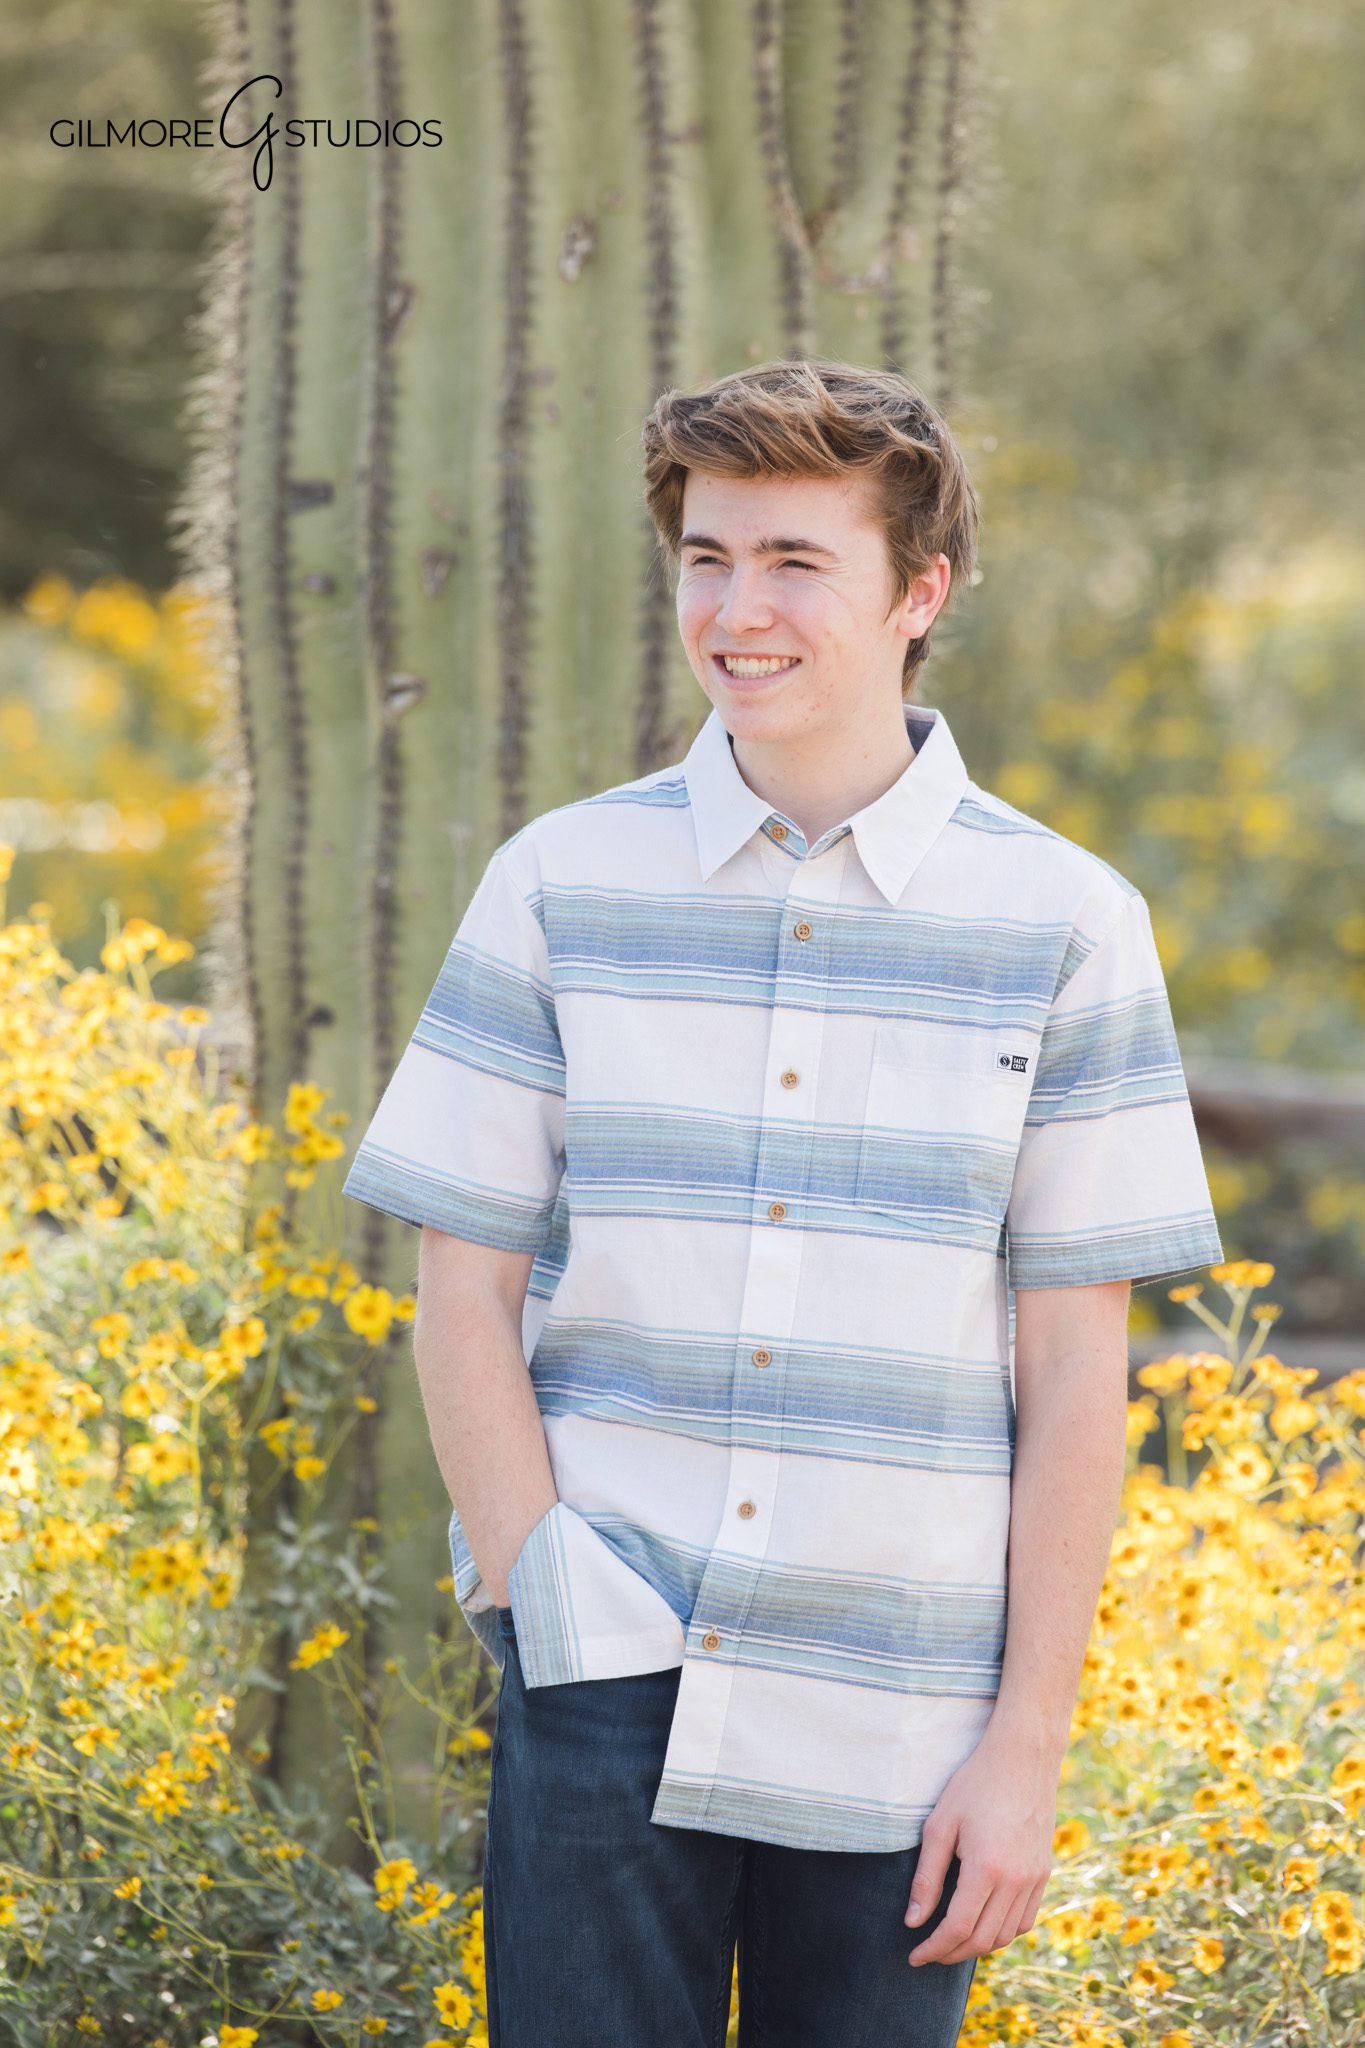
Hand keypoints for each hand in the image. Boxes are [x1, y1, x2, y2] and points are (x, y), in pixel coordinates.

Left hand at [903, 1730, 1057, 1966]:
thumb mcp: (940, 1824)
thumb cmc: (975, 1784)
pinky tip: (984, 1924)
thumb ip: (926, 1877)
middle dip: (951, 1953)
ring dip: (977, 1946)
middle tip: (928, 1951)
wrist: (1023, 1758)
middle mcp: (1016, 1880)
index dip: (934, 1948)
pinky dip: (1003, 1932)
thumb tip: (913, 1920)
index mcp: (986, 1868)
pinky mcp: (1044, 1873)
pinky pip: (1025, 1920)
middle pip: (983, 1940)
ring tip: (952, 1941)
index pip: (958, 1928)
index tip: (913, 1956)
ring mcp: (1035, 1878)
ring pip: (1006, 1935)